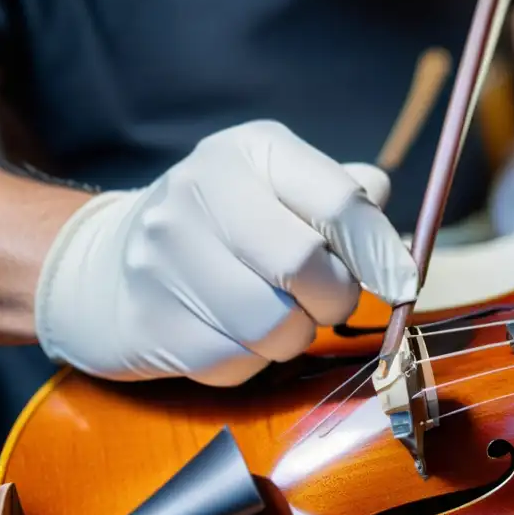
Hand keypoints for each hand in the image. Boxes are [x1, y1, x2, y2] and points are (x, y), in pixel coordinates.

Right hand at [34, 120, 417, 385]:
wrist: (110, 262)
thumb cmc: (226, 225)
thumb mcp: (282, 186)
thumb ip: (340, 194)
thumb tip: (382, 202)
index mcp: (250, 150)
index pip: (339, 202)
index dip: (382, 252)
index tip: (403, 282)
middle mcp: (199, 191)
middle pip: (309, 266)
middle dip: (336, 296)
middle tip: (326, 298)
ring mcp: (164, 257)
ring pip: (277, 326)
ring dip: (295, 334)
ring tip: (278, 313)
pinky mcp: (148, 321)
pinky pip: (237, 363)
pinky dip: (252, 360)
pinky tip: (235, 333)